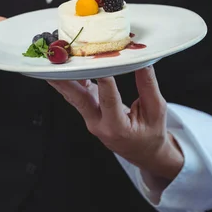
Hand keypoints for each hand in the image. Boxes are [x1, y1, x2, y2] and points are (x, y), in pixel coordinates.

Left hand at [47, 66, 183, 180]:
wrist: (142, 151)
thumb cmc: (150, 134)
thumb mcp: (156, 111)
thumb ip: (148, 86)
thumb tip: (142, 61)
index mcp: (117, 127)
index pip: (109, 101)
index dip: (104, 82)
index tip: (99, 64)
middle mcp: (98, 124)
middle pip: (78, 100)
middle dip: (66, 80)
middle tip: (57, 63)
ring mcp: (90, 118)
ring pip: (73, 96)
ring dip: (63, 78)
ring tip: (54, 60)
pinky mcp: (88, 111)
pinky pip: (77, 94)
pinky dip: (71, 78)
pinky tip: (66, 63)